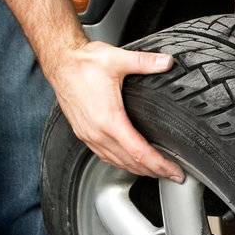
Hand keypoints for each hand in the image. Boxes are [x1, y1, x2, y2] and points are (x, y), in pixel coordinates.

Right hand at [47, 40, 184, 181]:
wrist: (59, 63)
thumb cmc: (84, 63)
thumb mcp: (118, 59)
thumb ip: (145, 62)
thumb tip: (168, 62)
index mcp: (108, 119)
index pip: (139, 152)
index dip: (160, 165)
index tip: (175, 172)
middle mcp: (97, 132)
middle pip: (130, 163)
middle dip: (155, 172)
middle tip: (174, 175)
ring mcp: (88, 135)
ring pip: (117, 162)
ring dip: (138, 170)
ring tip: (157, 172)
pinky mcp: (83, 133)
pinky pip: (105, 156)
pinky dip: (121, 163)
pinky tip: (131, 163)